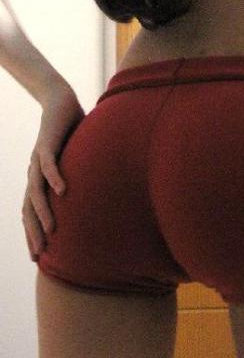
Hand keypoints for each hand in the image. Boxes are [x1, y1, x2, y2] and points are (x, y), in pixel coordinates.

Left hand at [22, 84, 84, 260]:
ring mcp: (38, 159)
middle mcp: (35, 172)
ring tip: (51, 230)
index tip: (38, 256)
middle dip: (34, 231)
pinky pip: (48, 164)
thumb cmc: (69, 131)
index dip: (33, 233)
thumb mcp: (75, 160)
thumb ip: (82, 177)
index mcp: (39, 178)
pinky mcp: (46, 143)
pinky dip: (54, 177)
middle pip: (30, 208)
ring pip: (36, 190)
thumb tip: (100, 194)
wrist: (59, 101)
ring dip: (43, 211)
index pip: (32, 211)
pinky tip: (62, 191)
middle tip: (40, 254)